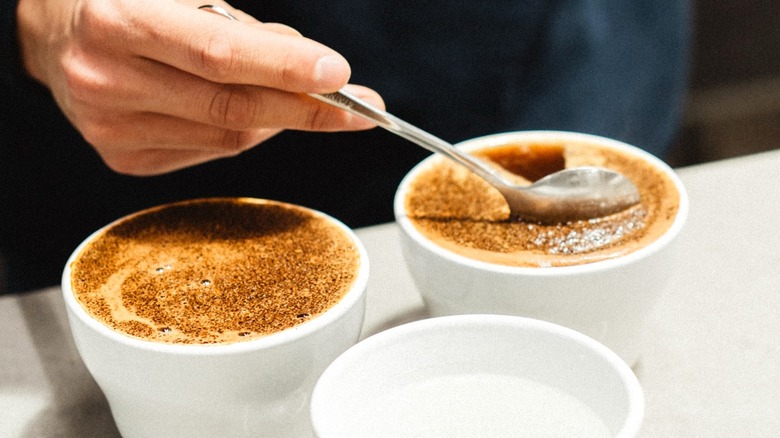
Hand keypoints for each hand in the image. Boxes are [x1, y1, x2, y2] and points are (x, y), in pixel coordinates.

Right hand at [16, 0, 382, 174]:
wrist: (54, 36)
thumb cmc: (127, 3)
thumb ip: (239, 28)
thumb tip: (307, 67)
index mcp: (118, 21)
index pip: (218, 54)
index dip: (284, 68)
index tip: (339, 76)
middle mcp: (108, 80)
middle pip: (232, 107)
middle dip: (306, 108)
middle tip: (360, 108)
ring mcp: (112, 127)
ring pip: (228, 137)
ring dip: (274, 116)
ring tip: (289, 90)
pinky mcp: (122, 157)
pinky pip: (209, 152)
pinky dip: (239, 131)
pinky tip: (238, 107)